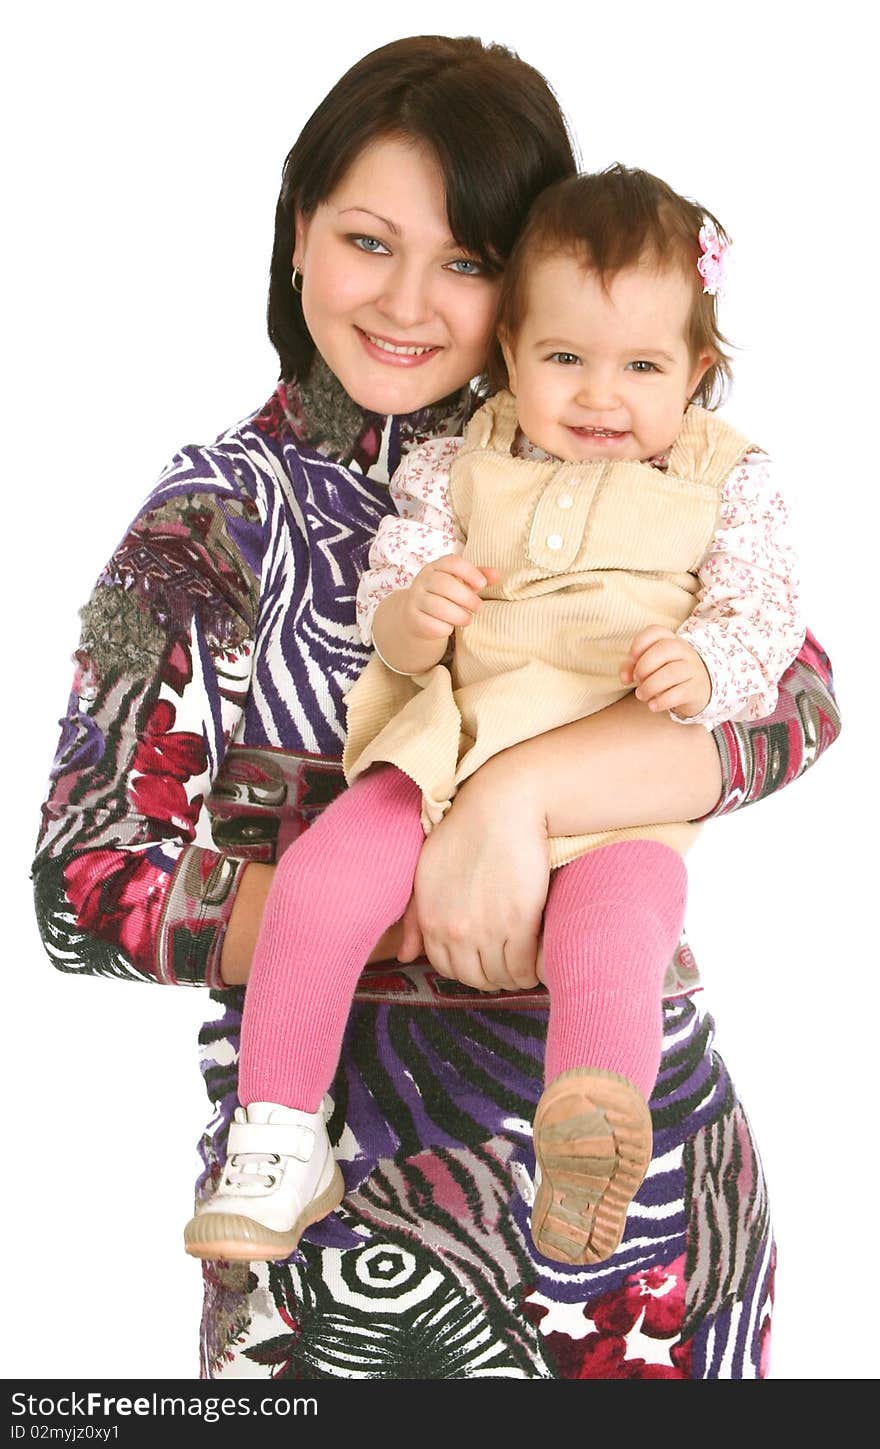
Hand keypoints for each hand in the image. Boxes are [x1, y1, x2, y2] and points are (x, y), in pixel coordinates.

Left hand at [397, 758, 549, 991]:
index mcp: (430, 918)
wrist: (502, 807)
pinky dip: (531, 972)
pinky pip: (524, 968)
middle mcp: (454, 930)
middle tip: (506, 965)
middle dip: (490, 977)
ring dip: (513, 977)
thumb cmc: (464, 832)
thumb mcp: (426, 873)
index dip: (467, 969)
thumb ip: (415, 916)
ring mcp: (487, 929)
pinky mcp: (520, 923)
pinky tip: (537, 963)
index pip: (445, 967)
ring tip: (523, 966)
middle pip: (474, 978)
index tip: (483, 960)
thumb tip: (404, 956)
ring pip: (500, 977)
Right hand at [402, 554, 498, 641]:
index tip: (482, 585)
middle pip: (445, 584)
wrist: (416, 614)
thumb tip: (497, 575)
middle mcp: (422, 580)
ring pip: (437, 606)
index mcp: (436, 566)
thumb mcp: (462, 583)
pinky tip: (450, 627)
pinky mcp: (412, 617)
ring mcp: (415, 598)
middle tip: (479, 608)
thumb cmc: (445, 596)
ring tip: (468, 619)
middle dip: (467, 598)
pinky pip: (430, 624)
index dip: (469, 572)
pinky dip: (445, 628)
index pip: (452, 562)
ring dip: (458, 615)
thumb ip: (479, 577)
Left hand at [621, 625, 710, 717]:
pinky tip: (653, 706)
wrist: (698, 689)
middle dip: (644, 665)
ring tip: (641, 695)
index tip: (631, 658)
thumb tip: (624, 678)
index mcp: (670, 640)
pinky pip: (680, 693)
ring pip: (672, 672)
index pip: (656, 631)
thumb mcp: (651, 665)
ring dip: (650, 686)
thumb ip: (632, 667)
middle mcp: (684, 651)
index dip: (640, 643)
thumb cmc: (666, 673)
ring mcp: (693, 669)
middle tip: (637, 679)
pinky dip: (662, 701)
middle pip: (664, 648)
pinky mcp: (696, 689)